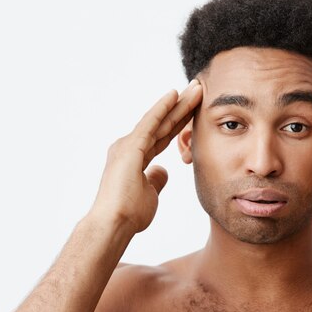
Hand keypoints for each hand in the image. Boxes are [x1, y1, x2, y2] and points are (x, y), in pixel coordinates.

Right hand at [87, 79, 202, 233]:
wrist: (113, 224)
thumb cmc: (129, 214)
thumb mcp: (150, 193)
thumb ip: (156, 179)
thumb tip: (163, 170)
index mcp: (136, 158)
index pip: (164, 135)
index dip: (179, 121)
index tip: (194, 108)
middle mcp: (130, 147)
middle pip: (163, 123)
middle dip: (182, 106)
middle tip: (198, 89)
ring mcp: (128, 145)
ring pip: (159, 120)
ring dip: (178, 103)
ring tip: (196, 87)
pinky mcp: (130, 147)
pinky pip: (150, 124)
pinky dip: (162, 108)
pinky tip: (174, 95)